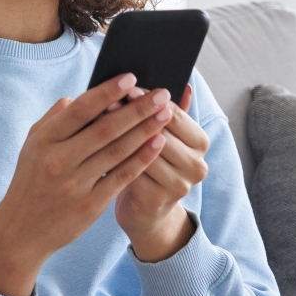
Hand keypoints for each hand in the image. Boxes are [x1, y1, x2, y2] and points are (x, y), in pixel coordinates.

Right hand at [0, 73, 174, 295]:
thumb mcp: (32, 144)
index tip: (131, 77)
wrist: (21, 231)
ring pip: (117, 152)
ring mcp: (75, 185)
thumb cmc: (31, 180)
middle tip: (161, 93)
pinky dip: (141, 159)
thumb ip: (56, 118)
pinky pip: (121, 177)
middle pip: (105, 129)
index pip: (80, 110)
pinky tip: (157, 144)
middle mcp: (59, 161)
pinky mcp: (90, 206)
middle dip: (136, 109)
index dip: (107, 92)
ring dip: (145, 131)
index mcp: (44, 140)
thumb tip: (83, 96)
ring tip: (165, 114)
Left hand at [114, 84, 210, 261]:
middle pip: (160, 132)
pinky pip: (130, 173)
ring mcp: (178, 185)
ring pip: (144, 152)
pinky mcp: (156, 201)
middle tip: (107, 100)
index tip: (126, 85)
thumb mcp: (165, 137)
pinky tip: (94, 146)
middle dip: (131, 115)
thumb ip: (173, 112)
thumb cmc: (153, 165)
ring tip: (97, 120)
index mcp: (201, 142)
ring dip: (118, 135)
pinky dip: (112, 157)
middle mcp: (196, 165)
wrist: (147, 212)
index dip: (148, 99)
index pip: (175, 113)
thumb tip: (183, 82)